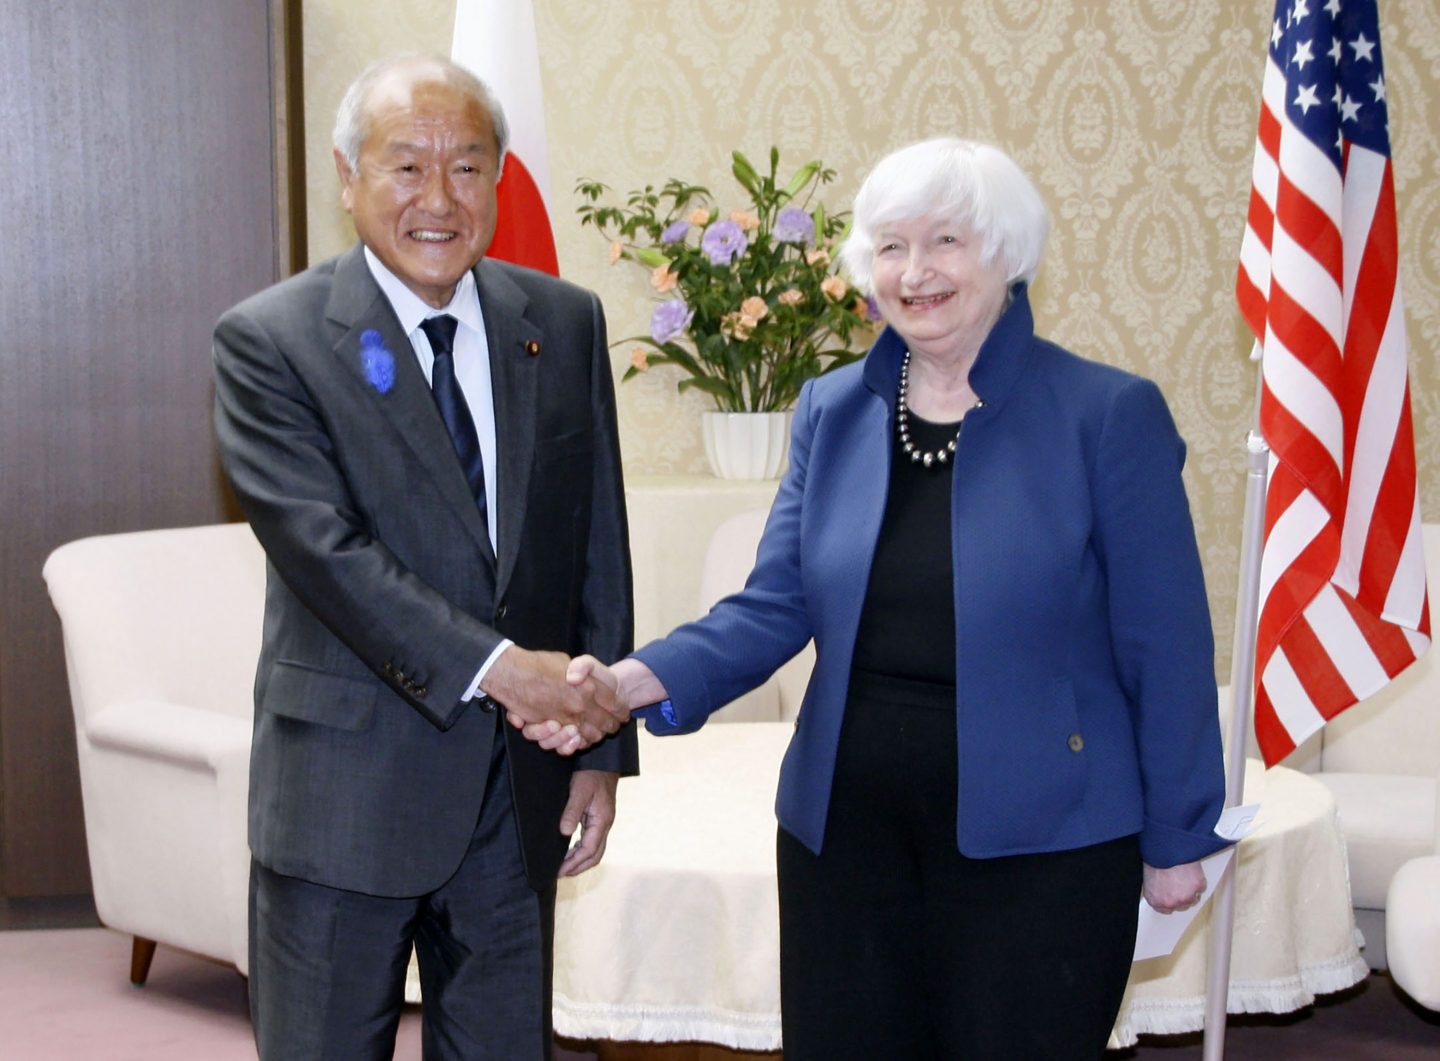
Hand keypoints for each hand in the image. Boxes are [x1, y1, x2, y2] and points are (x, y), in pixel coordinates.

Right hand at [483, 647, 628, 752]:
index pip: (615, 703)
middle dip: (613, 725)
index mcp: (588, 686)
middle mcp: (580, 705)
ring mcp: (565, 719)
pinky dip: (575, 744)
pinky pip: (568, 743)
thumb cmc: (539, 664)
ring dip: (596, 736)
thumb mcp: (567, 660)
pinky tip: (578, 740)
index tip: (624, 712)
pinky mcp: (550, 729)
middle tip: (615, 725)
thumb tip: (589, 681)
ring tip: (599, 734)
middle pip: (606, 723)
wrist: (511, 673)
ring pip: (590, 736)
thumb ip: (583, 671)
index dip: (622, 709)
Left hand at [558, 769, 618, 875]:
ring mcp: (604, 823)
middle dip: (579, 867)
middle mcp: (605, 825)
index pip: (589, 850)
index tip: (559, 870)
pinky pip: (593, 841)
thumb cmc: (591, 774)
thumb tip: (565, 833)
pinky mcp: (599, 819)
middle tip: (560, 873)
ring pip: (595, 850)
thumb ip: (572, 812)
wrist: (603, 762)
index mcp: (602, 820)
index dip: (574, 863)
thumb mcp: (579, 791)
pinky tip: (571, 850)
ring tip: (563, 866)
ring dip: (580, 860)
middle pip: (595, 855)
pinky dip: (582, 850)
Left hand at [1142, 860, 1207, 912]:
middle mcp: (1170, 903)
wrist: (1165, 848)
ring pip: (1193, 899)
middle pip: (1181, 905)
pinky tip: (1190, 871)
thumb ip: (1157, 890)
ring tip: (1183, 875)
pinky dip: (1198, 880)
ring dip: (1191, 890)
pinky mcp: (1198, 888)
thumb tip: (1163, 891)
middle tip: (1178, 881)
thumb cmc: (1154, 858)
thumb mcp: (1149, 878)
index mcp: (1155, 901)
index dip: (1171, 900)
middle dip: (1181, 895)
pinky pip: (1201, 887)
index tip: (1172, 895)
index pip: (1166, 910)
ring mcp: (1186, 897)